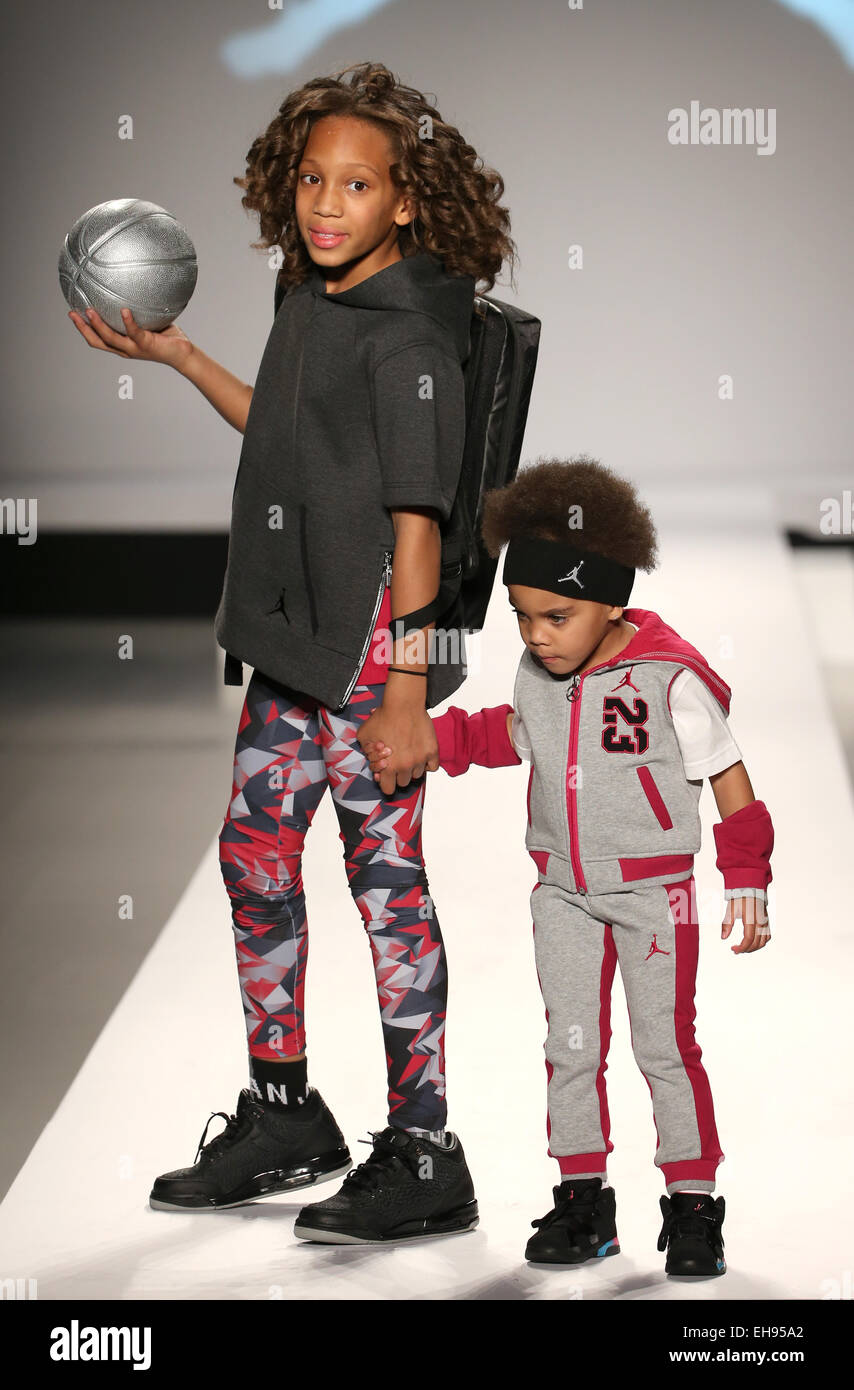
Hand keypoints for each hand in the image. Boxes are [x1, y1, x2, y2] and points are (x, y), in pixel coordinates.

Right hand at [68, 305, 193, 368]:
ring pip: (111, 339)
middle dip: (83, 328)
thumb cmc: (167, 336)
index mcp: (123, 344)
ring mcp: (135, 348)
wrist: (183, 354)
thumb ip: (138, 309)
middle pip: (98, 341)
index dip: (83, 328)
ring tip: (89, 311)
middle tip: (71, 313)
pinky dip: (128, 322)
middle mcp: (126, 349)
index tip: (71, 312)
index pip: (97, 338)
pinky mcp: (147, 345)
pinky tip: (124, 310)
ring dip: (98, 325)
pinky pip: (135, 332)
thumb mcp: (148, 321)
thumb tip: (132, 285)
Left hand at [357, 706, 437, 793]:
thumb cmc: (384, 717)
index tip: (386, 775)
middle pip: (403, 782)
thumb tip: (371, 759)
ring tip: (407, 754)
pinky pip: (432, 767)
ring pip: (417, 775)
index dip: (385, 782)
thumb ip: (366, 751)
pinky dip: (427, 763)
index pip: (388, 789)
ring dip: (412, 768)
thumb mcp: (364, 735)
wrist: (403, 704)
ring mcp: (420, 759)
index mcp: (388, 766)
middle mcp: (405, 766)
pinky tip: (420, 754)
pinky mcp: (432, 751)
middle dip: (398, 774)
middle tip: (396, 761)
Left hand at [722, 896, 770, 953]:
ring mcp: (765, 922)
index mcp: (751, 919)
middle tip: (736, 950)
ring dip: (754, 948)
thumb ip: (727, 924)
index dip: (741, 947)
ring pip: (763, 942)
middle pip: (756, 943)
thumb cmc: (740, 897)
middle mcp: (760, 922)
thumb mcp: (730, 910)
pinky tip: (752, 942)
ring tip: (743, 948)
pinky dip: (761, 942)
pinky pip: (767, 936)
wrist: (750, 887)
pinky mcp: (767, 921)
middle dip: (746, 950)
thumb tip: (723, 937)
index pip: (748, 940)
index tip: (733, 949)